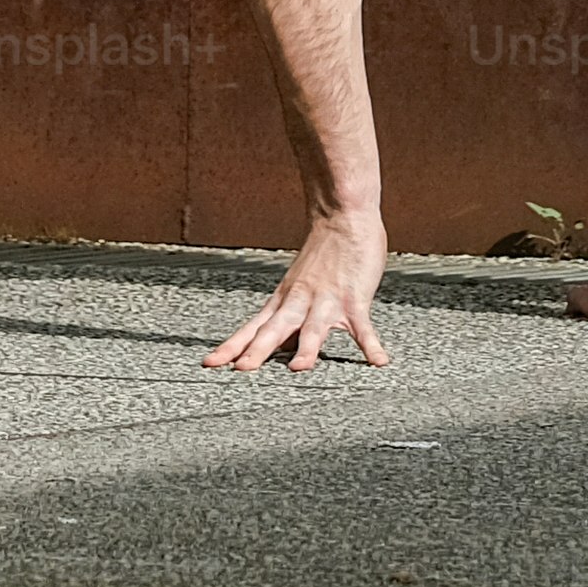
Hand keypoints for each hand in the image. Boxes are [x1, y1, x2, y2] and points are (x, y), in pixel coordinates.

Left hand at [207, 214, 390, 373]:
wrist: (343, 217)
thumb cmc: (322, 252)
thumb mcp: (294, 285)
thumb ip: (285, 316)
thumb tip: (274, 345)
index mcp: (283, 300)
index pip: (251, 328)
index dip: (231, 346)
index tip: (210, 364)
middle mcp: (300, 302)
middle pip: (274, 329)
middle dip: (258, 350)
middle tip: (242, 369)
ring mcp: (327, 301)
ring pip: (313, 328)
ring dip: (306, 348)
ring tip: (299, 369)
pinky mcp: (354, 299)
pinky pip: (363, 327)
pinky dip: (370, 345)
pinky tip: (377, 361)